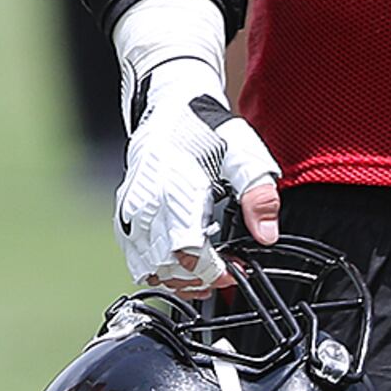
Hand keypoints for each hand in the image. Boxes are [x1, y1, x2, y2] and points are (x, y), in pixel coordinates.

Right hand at [116, 63, 280, 292]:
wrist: (169, 111)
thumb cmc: (206, 131)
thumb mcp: (244, 155)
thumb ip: (258, 195)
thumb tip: (267, 234)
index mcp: (175, 190)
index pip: (187, 252)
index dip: (213, 271)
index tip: (235, 269)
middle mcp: (145, 205)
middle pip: (166, 267)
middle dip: (200, 279)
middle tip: (225, 270)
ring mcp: (130, 213)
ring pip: (147, 269)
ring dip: (178, 279)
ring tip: (205, 270)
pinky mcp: (123, 217)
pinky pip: (135, 259)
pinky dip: (159, 269)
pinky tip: (182, 261)